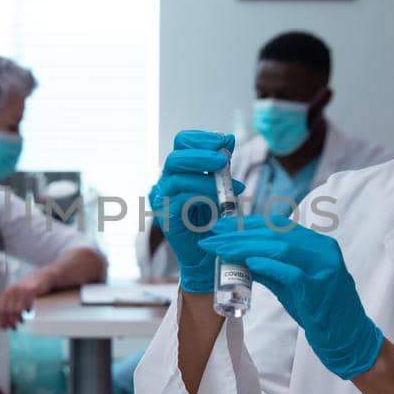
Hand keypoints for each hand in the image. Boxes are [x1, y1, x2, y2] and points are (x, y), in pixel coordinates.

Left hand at [0, 271, 48, 328]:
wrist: (44, 276)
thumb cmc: (30, 287)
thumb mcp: (17, 293)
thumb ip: (11, 303)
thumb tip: (6, 320)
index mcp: (6, 292)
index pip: (0, 310)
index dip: (1, 320)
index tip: (4, 328)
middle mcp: (11, 290)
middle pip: (6, 312)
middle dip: (9, 322)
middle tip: (13, 328)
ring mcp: (21, 290)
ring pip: (15, 310)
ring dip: (18, 319)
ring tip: (21, 321)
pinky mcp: (30, 290)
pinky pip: (26, 305)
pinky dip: (26, 311)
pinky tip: (28, 312)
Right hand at [146, 130, 244, 293]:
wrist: (207, 256)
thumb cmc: (214, 222)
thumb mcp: (221, 187)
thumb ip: (221, 165)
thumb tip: (229, 138)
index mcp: (179, 170)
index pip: (182, 142)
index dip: (201, 138)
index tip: (224, 141)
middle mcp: (166, 181)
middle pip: (176, 156)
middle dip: (201, 154)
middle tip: (224, 161)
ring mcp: (162, 198)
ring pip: (177, 175)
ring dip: (206, 177)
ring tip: (231, 185)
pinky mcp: (164, 215)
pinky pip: (181, 197)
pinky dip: (203, 195)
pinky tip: (220, 201)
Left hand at [197, 215, 383, 379]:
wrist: (348, 337)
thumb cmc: (319, 310)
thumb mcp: (291, 284)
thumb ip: (269, 268)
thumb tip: (238, 257)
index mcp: (317, 245)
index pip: (278, 225)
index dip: (247, 223)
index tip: (221, 226)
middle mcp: (323, 250)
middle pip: (276, 233)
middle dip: (240, 234)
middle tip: (212, 238)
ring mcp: (324, 268)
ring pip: (282, 248)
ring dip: (247, 247)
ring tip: (221, 249)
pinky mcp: (320, 288)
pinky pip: (292, 273)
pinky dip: (269, 266)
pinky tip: (248, 264)